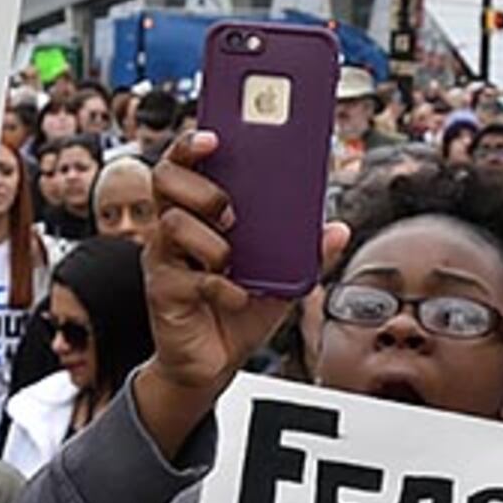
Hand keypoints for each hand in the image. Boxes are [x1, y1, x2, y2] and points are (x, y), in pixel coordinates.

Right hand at [133, 130, 351, 455]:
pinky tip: (238, 295)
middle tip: (231, 211)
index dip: (191, 145)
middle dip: (202, 188)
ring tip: (233, 258)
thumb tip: (339, 229)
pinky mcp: (163, 294)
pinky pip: (186, 278)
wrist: (212, 364)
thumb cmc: (238, 311)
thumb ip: (306, 253)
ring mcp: (164, 261)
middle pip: (165, 181)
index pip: (183, 164)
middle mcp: (172, 230)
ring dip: (212, 239)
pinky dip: (221, 286)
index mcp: (197, 214)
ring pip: (172, 225)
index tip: (214, 137)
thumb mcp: (281, 278)